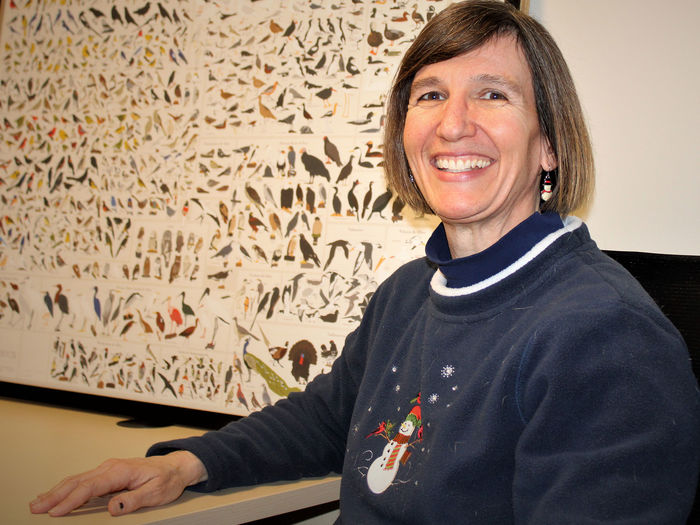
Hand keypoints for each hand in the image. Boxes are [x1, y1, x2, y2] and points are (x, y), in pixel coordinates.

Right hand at [29, 450, 207, 516]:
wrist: (176, 466)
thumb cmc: (167, 479)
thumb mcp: (156, 492)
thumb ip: (134, 500)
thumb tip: (113, 507)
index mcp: (121, 471)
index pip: (90, 487)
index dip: (71, 500)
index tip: (56, 512)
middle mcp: (111, 467)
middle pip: (77, 481)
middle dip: (55, 495)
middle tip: (36, 507)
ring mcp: (108, 469)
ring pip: (77, 479)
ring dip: (57, 491)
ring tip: (38, 502)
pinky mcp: (108, 473)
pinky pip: (83, 480)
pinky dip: (67, 487)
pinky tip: (57, 494)